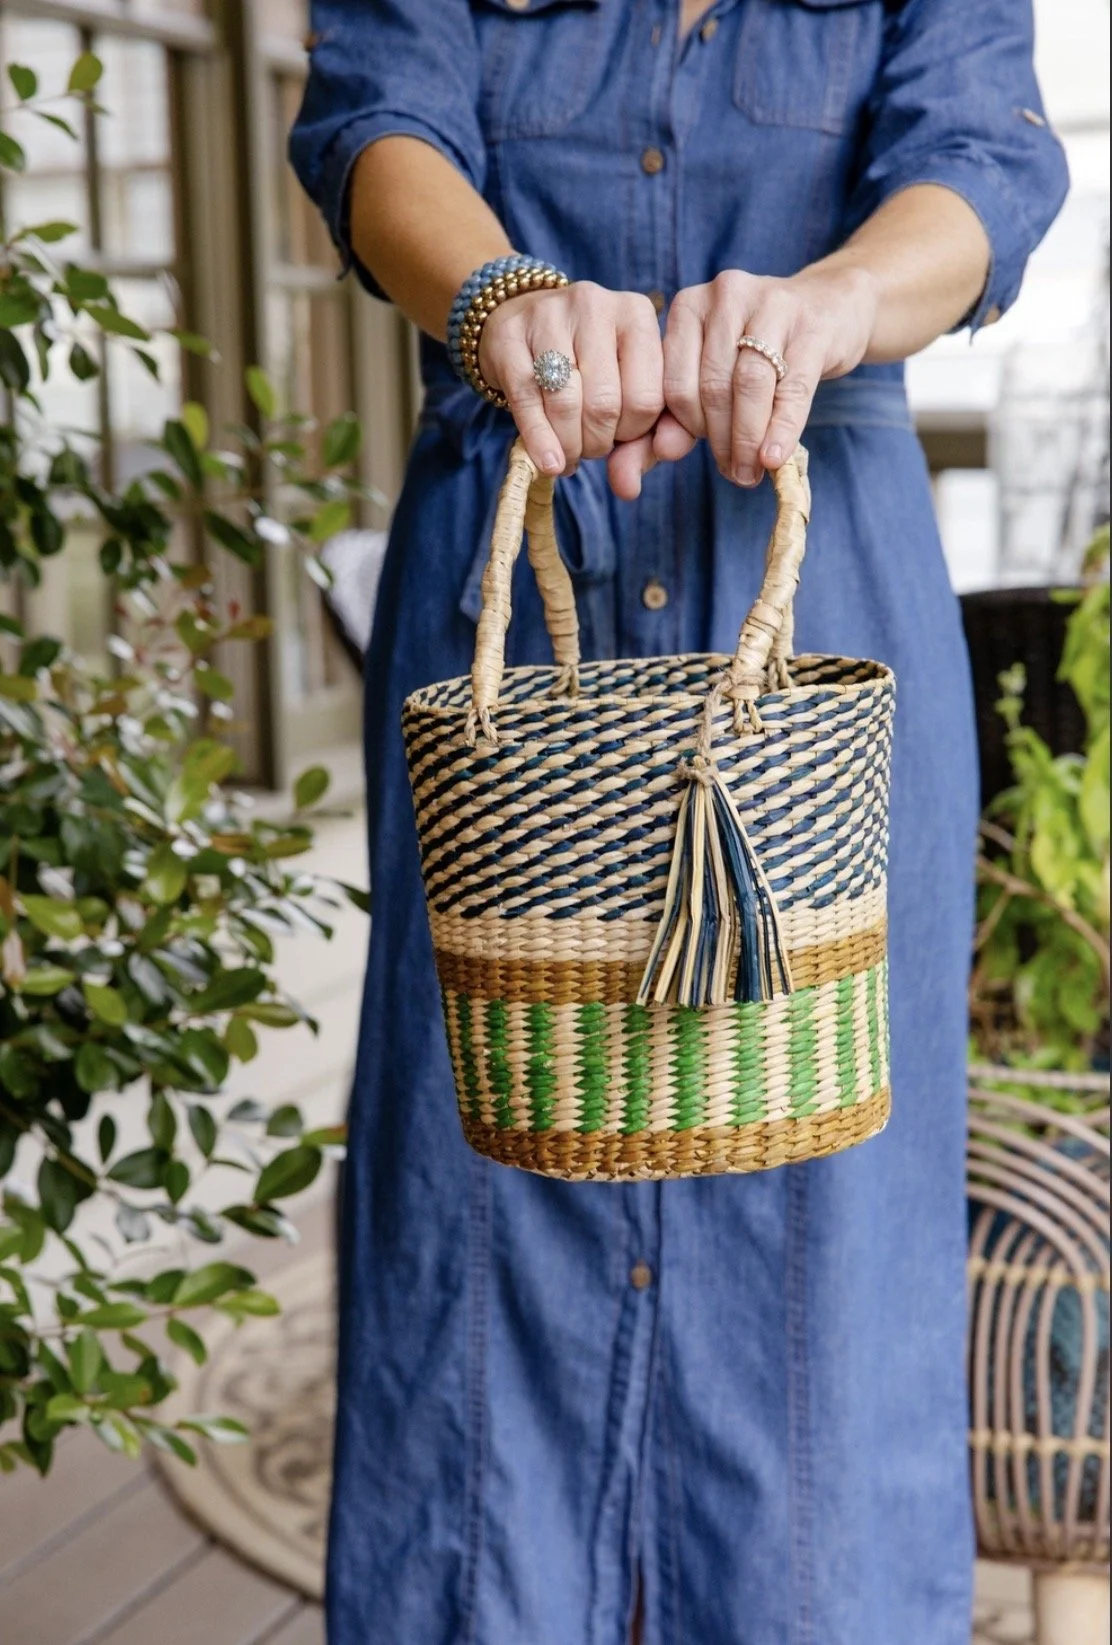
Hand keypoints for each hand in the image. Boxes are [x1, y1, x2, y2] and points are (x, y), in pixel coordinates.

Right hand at [477, 281, 664, 499]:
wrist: (521, 321)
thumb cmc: (585, 365)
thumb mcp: (623, 389)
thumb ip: (640, 440)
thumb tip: (629, 490)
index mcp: (637, 314)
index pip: (648, 397)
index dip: (634, 433)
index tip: (620, 438)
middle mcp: (596, 304)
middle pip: (605, 403)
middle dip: (597, 443)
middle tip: (590, 449)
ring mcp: (549, 315)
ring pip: (566, 403)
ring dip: (569, 445)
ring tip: (568, 454)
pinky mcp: (509, 335)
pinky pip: (526, 400)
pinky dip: (539, 441)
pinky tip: (547, 461)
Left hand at [653, 265, 878, 482]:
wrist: (829, 309)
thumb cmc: (759, 350)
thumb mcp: (714, 375)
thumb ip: (680, 415)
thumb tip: (663, 452)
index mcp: (688, 306)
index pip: (674, 383)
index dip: (689, 430)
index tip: (706, 454)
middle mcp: (724, 295)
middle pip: (712, 386)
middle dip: (721, 441)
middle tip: (736, 474)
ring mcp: (770, 303)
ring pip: (748, 385)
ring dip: (748, 439)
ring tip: (752, 471)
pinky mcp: (811, 325)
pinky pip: (792, 387)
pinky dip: (781, 429)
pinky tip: (775, 457)